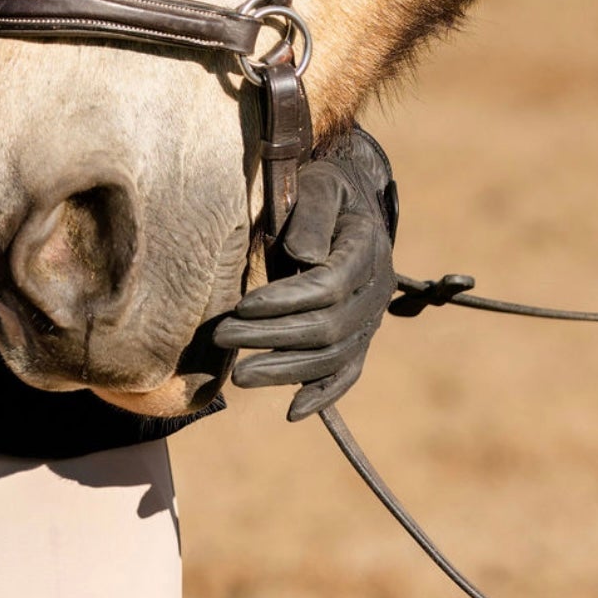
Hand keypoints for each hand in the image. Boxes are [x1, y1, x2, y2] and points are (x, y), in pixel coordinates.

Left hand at [214, 127, 397, 420]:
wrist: (352, 202)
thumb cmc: (326, 189)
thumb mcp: (318, 185)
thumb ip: (312, 215)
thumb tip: (302, 257)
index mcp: (367, 248)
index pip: (327, 286)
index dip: (285, 300)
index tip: (242, 305)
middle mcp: (376, 290)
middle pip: (326, 327)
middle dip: (270, 336)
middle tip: (221, 336)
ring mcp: (370, 318)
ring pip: (332, 357)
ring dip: (285, 370)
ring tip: (239, 376)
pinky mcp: (360, 337)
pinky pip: (347, 373)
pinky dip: (322, 395)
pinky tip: (292, 412)